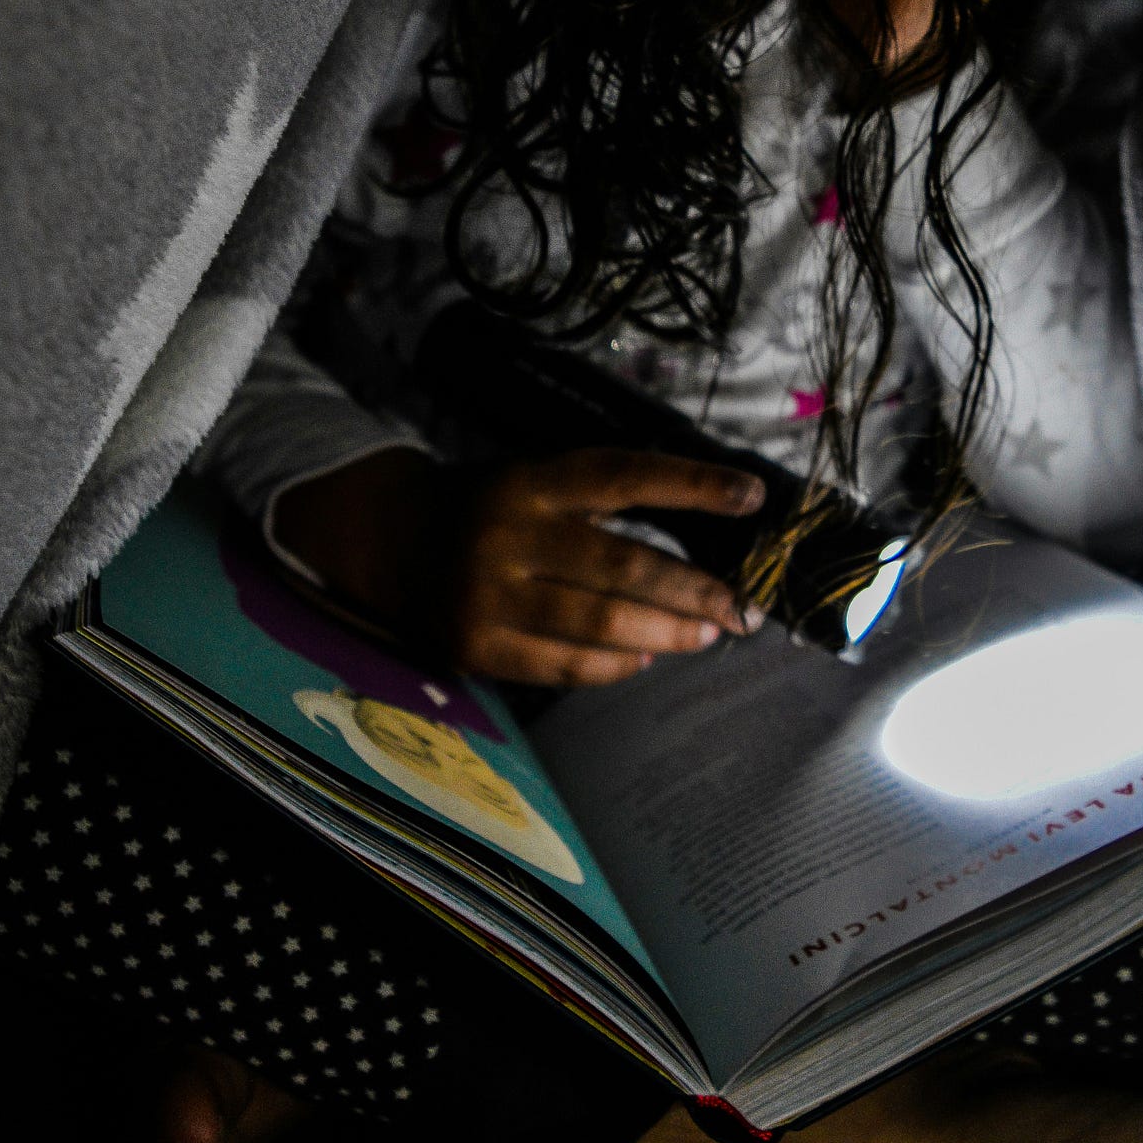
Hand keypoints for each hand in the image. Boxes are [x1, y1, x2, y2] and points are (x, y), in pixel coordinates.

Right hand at [443, 448, 766, 687]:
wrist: (390, 538)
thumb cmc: (490, 505)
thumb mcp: (536, 478)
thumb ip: (602, 499)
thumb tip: (703, 536)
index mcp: (531, 479)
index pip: (624, 476)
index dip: (692, 485)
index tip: (751, 496)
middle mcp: (508, 533)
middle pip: (622, 564)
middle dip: (694, 589)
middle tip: (741, 607)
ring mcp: (487, 594)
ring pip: (597, 623)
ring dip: (665, 632)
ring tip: (705, 633)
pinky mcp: (474, 646)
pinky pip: (561, 666)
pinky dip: (612, 665)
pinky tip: (643, 657)